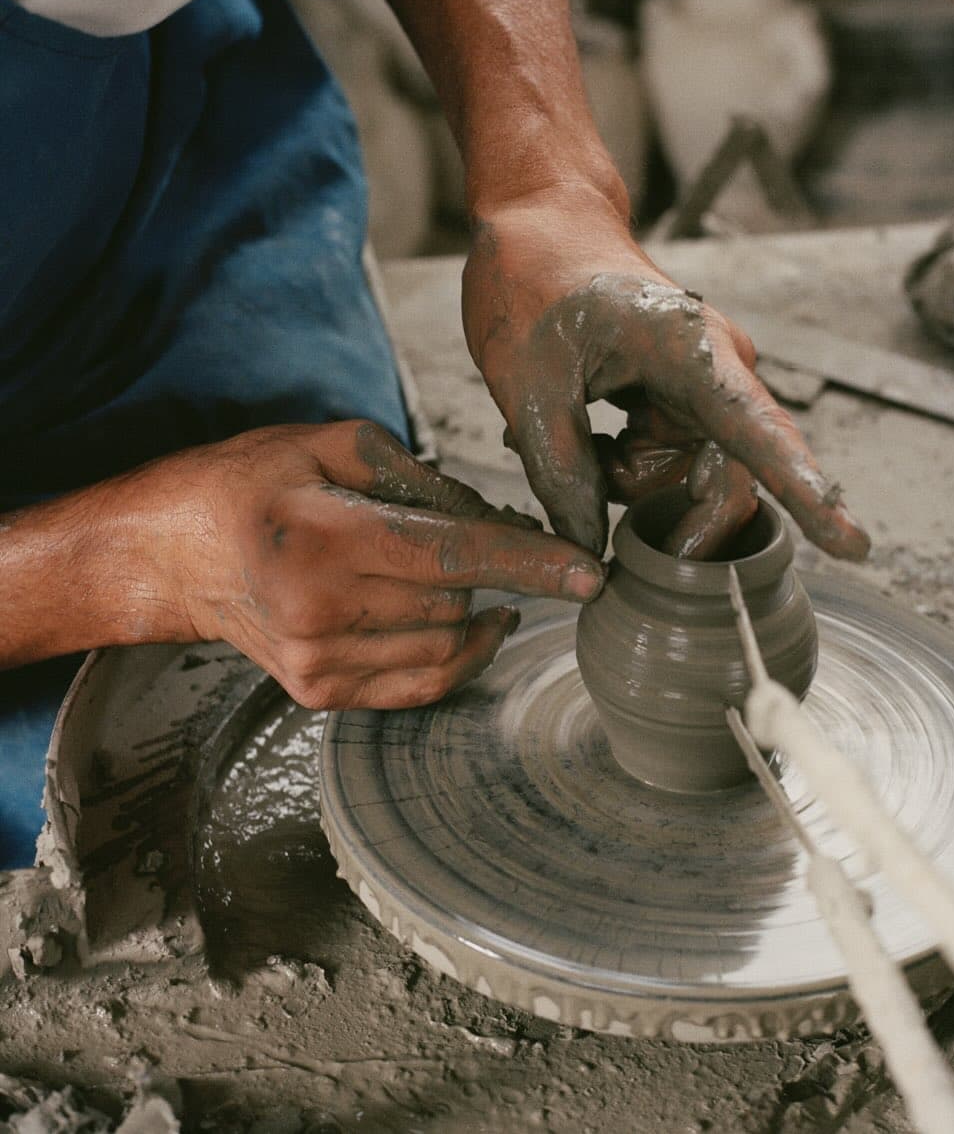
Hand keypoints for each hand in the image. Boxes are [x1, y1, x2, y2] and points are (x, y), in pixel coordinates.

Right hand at [144, 421, 603, 708]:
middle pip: (458, 599)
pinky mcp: (320, 694)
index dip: (531, 563)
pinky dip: (456, 651)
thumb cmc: (257, 483)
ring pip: (448, 643)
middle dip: (488, 567)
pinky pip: (422, 684)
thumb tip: (494, 521)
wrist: (178, 552)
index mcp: (325, 539)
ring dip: (467, 605)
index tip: (590, 572)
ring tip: (440, 568)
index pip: (454, 555)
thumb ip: (420, 478)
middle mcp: (322, 612)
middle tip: (477, 535)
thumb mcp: (332, 444)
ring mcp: (319, 663)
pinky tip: (462, 618)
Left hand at [462, 184, 869, 560]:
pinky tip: (585, 430)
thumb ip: (560, 471)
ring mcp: (704, 386)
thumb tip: (587, 551)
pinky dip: (623, 464)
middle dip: (676, 516)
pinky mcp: (683, 397)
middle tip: (629, 551)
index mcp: (692, 352)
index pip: (761, 433)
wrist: (540, 221)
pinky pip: (668, 460)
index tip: (852, 541)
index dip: (806, 492)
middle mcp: (718, 372)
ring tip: (573, 437)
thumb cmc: (534, 279)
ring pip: (688, 476)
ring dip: (629, 483)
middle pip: (729, 477)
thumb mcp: (525, 382)